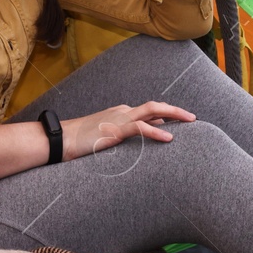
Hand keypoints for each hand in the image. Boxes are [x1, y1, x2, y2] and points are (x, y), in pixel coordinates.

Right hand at [60, 100, 196, 162]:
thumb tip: (136, 145)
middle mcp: (122, 112)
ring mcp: (119, 118)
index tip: (180, 123)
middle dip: (175, 111)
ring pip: (152, 110)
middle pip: (155, 107)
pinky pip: (140, 128)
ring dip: (173, 114)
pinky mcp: (114, 129)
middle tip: (193, 118)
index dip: (167, 117)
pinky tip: (169, 138)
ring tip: (190, 121)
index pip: (149, 112)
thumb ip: (121, 139)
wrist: (59, 140)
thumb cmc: (79, 142)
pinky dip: (156, 131)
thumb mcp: (104, 139)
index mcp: (120, 114)